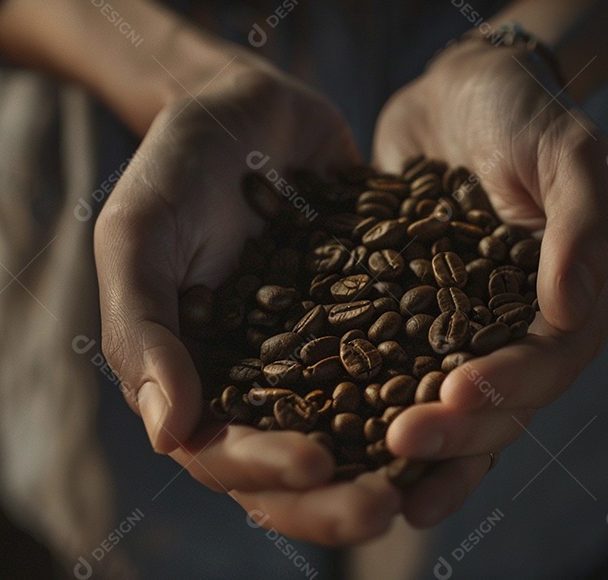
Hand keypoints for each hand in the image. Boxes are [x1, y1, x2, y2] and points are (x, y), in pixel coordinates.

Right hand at [94, 55, 402, 543]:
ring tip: (429, 473)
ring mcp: (316, 356)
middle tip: (385, 504)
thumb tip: (171, 436)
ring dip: (386, 465)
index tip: (317, 464)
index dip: (265, 472)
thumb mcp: (139, 235)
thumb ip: (142, 329)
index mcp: (193, 379)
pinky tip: (467, 403)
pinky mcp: (369, 320)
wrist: (246, 102)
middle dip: (333, 499)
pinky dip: (427, 395)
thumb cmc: (175, 166)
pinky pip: (400, 370)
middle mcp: (257, 383)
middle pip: (293, 469)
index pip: (222, 455)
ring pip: (352, 436)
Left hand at [372, 40, 607, 525]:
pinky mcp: (406, 323)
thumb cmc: (523, 114)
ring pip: (445, 409)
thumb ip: (583, 224)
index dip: (508, 385)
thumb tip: (574, 310)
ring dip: (418, 452)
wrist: (460, 91)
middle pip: (495, 404)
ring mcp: (459, 333)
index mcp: (565, 304)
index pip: (547, 364)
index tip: (457, 393)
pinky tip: (333, 445)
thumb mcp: (568, 151)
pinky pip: (390, 376)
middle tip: (400, 445)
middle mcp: (515, 333)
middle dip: (453, 432)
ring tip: (376, 491)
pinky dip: (368, 413)